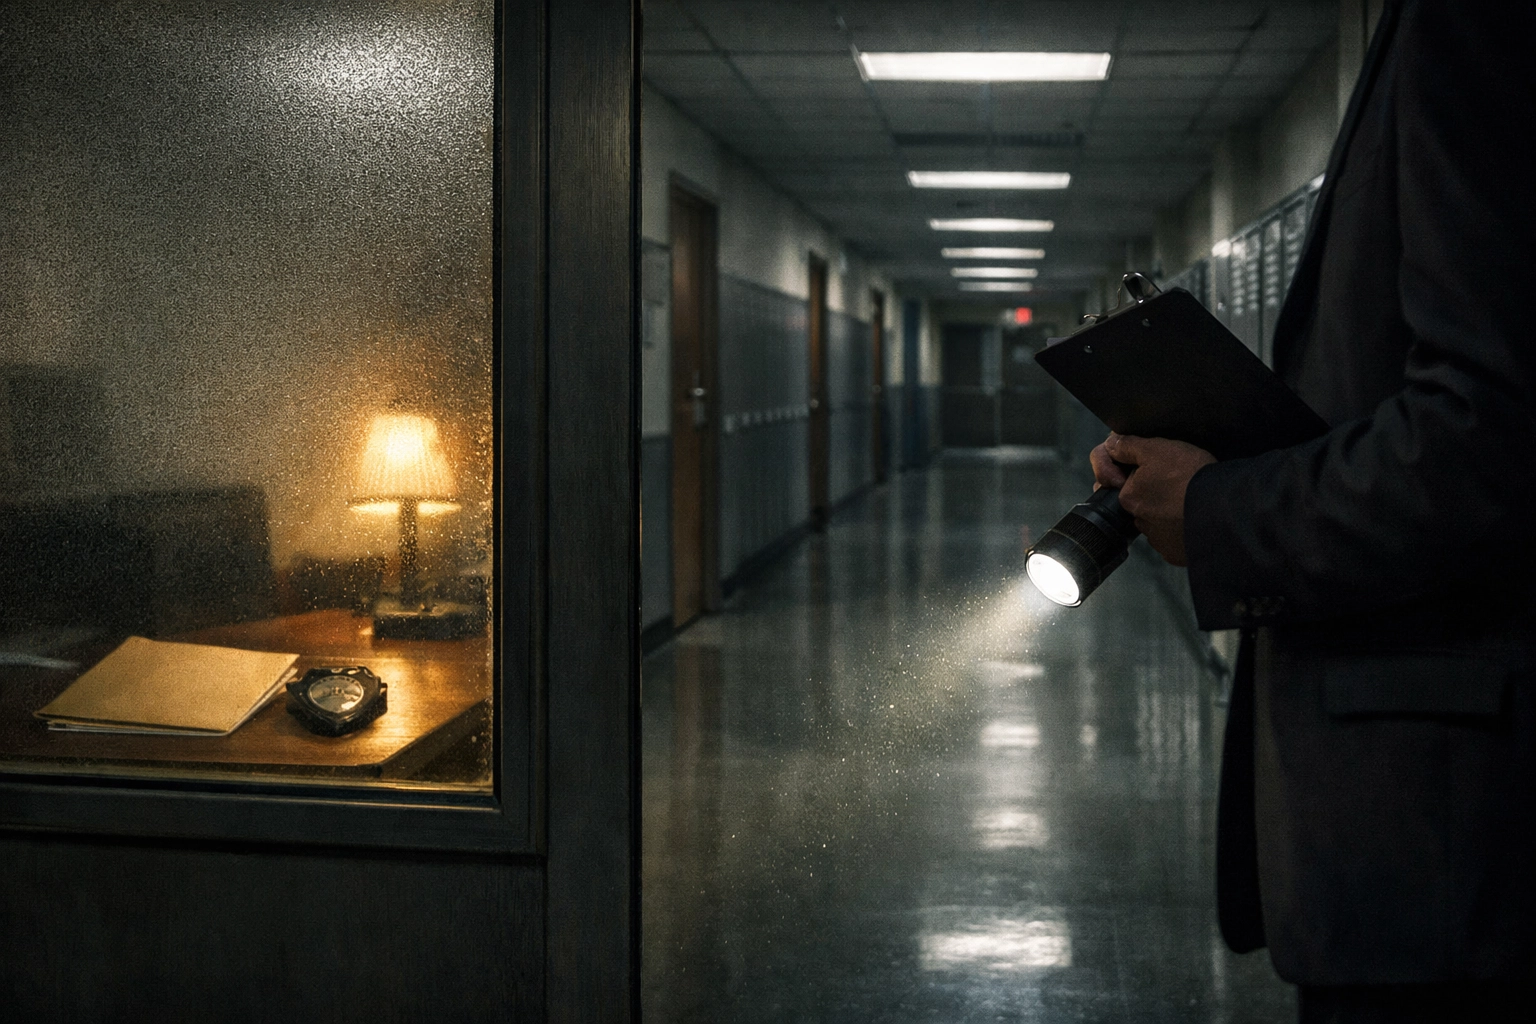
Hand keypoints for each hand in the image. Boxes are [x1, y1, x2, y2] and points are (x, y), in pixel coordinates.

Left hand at [1088, 433, 1215, 565]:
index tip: (1161, 469)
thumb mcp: (1156, 448)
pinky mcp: (1178, 554)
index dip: (1140, 474)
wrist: (1224, 508)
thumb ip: (1128, 446)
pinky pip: (1175, 540)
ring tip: (1190, 501)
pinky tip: (1196, 518)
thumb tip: (1110, 446)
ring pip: (1159, 524)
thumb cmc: (1187, 475)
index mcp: (1129, 499)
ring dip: (1168, 514)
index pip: (1125, 486)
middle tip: (1178, 484)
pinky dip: (1182, 530)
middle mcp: (1139, 524)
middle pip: (1142, 506)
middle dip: (1154, 495)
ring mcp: (1159, 542)